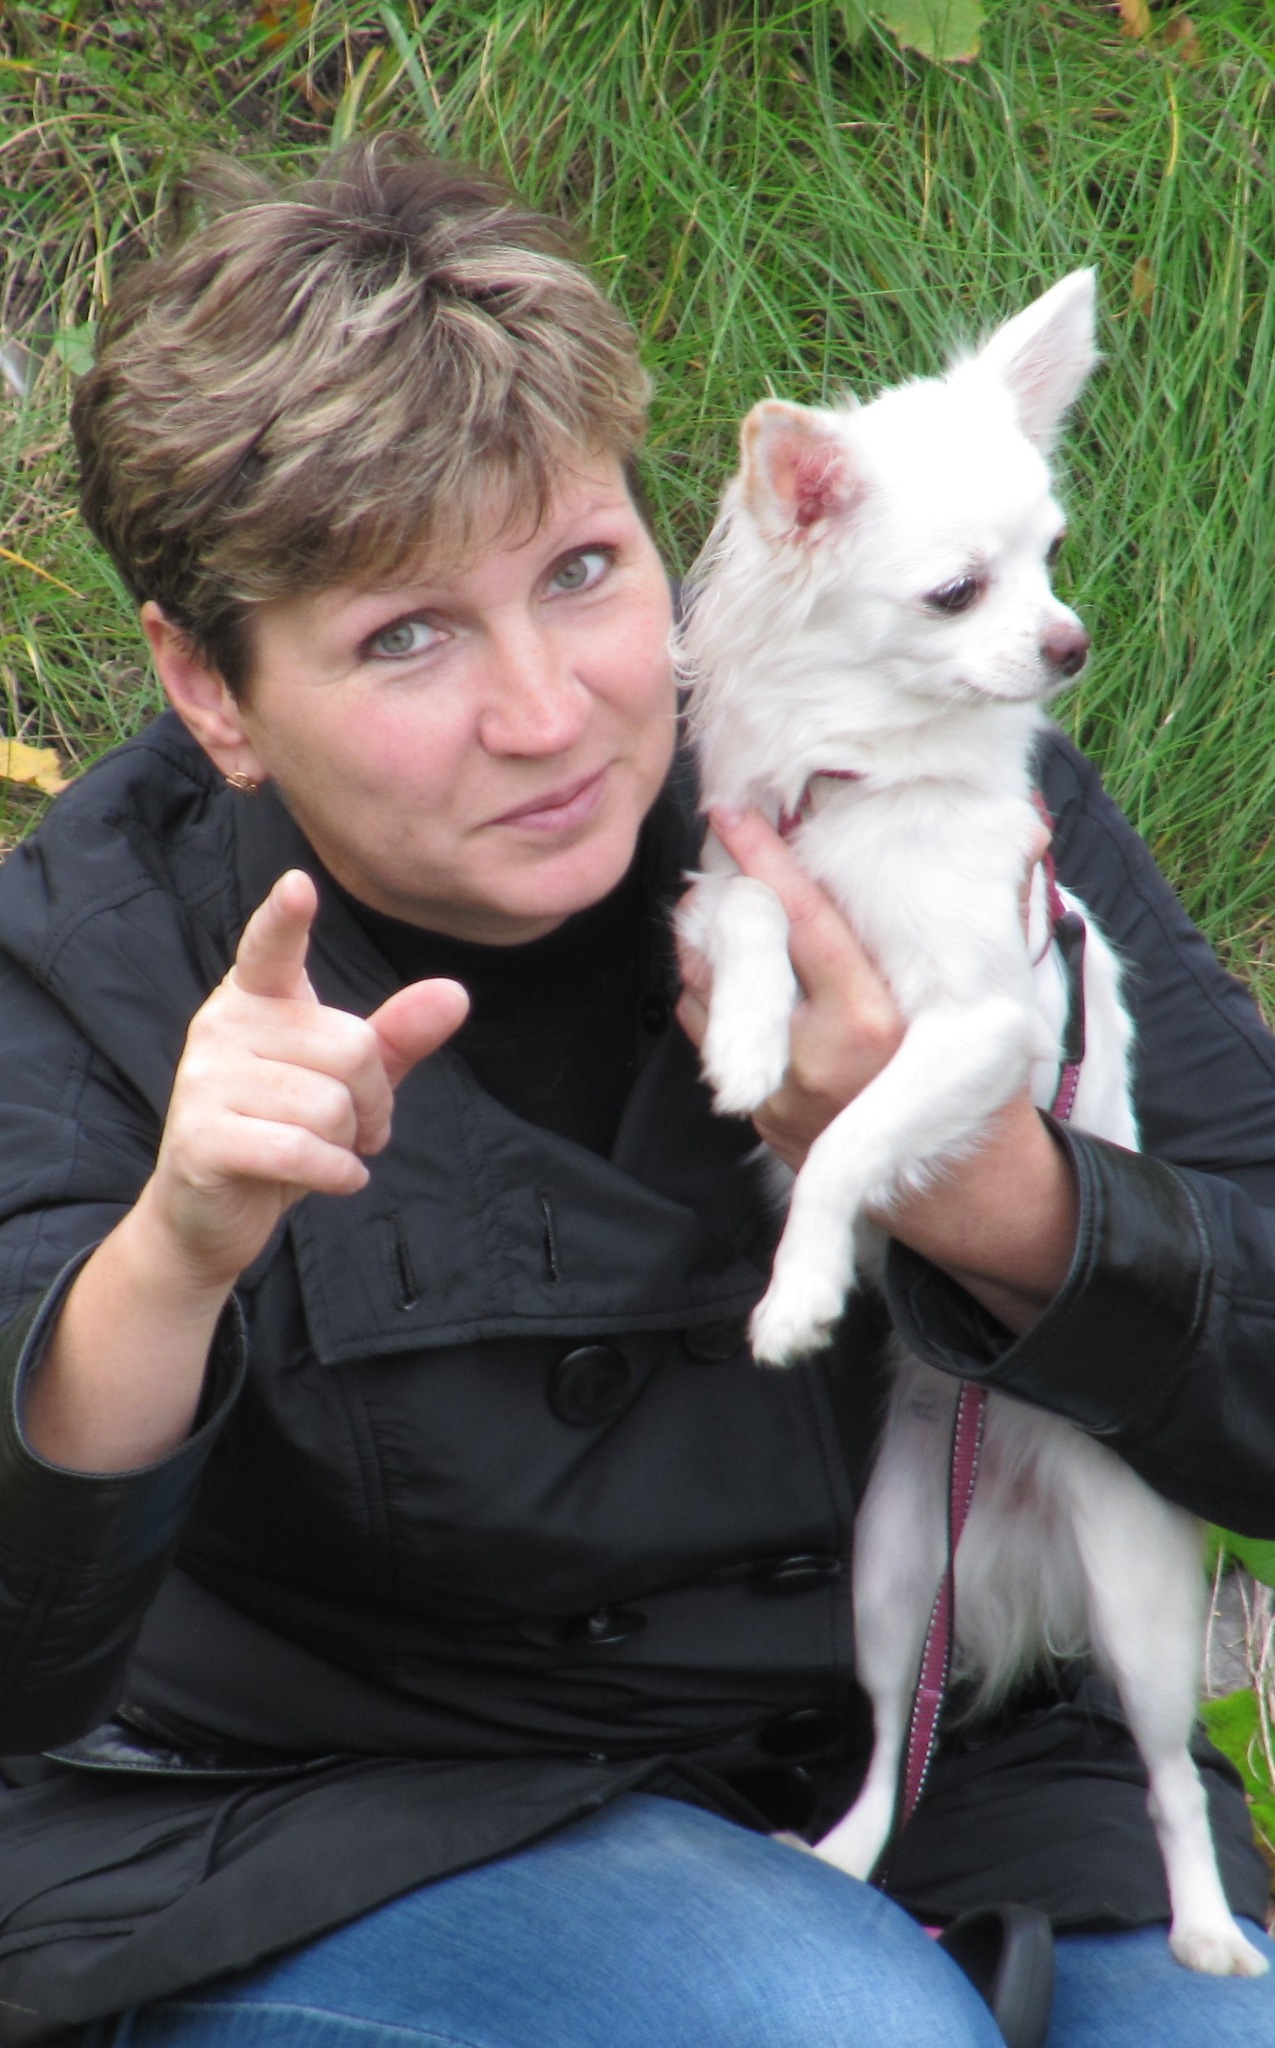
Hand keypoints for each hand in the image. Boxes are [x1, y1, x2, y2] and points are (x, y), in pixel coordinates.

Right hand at [141, 869, 468, 1292]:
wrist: (209, 1212)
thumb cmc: (282, 1131)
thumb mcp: (346, 1082)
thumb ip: (395, 1036)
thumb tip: (456, 994)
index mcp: (256, 997)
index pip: (270, 947)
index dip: (286, 918)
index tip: (299, 885)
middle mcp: (223, 1026)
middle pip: (349, 1046)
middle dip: (373, 1100)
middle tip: (357, 1128)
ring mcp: (205, 1080)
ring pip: (329, 1104)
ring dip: (350, 1143)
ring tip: (328, 1152)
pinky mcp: (202, 1138)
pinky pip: (301, 1149)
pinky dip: (337, 1173)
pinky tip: (333, 1178)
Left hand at [676, 807, 1074, 1328]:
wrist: (960, 1191)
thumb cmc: (980, 1087)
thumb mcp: (990, 1003)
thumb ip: (993, 918)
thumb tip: (1025, 832)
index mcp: (870, 1020)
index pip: (803, 922)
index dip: (764, 862)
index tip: (731, 815)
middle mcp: (814, 1055)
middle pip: (739, 955)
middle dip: (722, 900)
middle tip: (716, 856)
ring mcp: (778, 1091)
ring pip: (709, 996)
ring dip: (707, 948)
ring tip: (717, 909)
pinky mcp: (759, 1116)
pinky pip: (712, 1040)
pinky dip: (712, 998)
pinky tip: (731, 974)